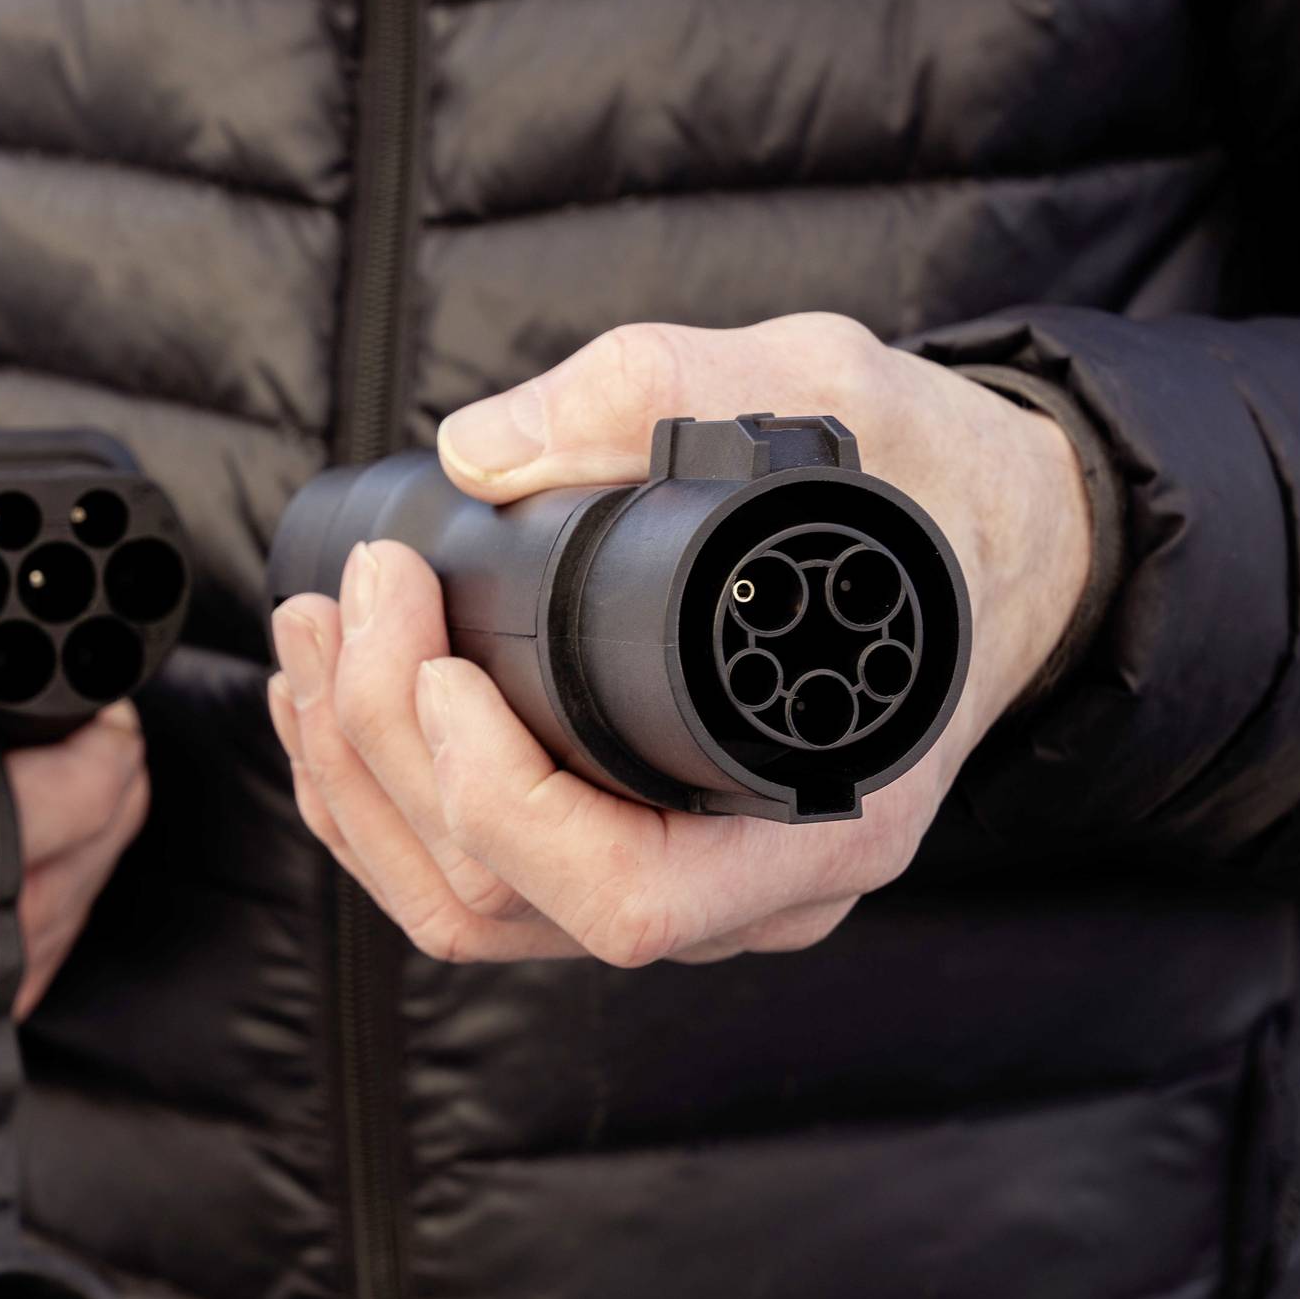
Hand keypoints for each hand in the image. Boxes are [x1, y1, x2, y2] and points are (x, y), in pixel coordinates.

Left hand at [267, 314, 1090, 967]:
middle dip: (380, 755)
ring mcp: (692, 890)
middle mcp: (754, 890)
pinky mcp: (636, 853)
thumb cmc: (923, 480)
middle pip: (510, 903)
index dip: (490, 793)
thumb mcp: (832, 388)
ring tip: (307, 641)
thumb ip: (667, 390)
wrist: (992, 539)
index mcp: (825, 814)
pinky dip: (380, 800)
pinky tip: (332, 697)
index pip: (623, 893)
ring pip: (470, 910)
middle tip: (334, 603)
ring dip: (355, 786)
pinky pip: (478, 880)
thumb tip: (479, 450)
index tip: (430, 652)